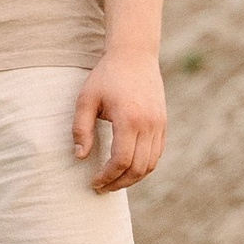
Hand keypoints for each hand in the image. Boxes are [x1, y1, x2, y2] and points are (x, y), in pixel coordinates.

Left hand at [75, 51, 164, 192]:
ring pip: (151, 164)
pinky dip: (144, 166)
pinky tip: (127, 168)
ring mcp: (159, 124)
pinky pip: (157, 153)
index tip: (94, 182)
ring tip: (114, 182)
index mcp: (129, 119)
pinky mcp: (163, 123)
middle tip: (102, 188)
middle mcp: (149, 125)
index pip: (122, 160)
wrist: (134, 55)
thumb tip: (80, 157)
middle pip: (138, 168)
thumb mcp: (86, 99)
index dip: (107, 176)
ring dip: (133, 178)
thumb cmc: (106, 76)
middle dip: (119, 183)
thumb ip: (81, 129)